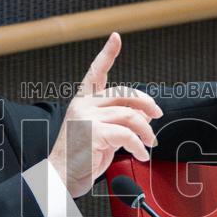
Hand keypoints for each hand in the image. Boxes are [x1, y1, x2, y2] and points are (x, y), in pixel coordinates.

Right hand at [48, 33, 163, 196]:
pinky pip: (127, 135)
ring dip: (147, 130)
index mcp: (83, 102)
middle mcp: (84, 105)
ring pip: (130, 115)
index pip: (95, 72)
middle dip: (147, 103)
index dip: (107, 53)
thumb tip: (144, 115)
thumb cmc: (79, 159)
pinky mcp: (93, 132)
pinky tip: (141, 154)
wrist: (59, 178)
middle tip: (157, 115)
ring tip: (150, 142)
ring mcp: (87, 117)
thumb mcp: (101, 134)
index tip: (116, 38)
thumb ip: (118, 121)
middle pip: (124, 94)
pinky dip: (139, 146)